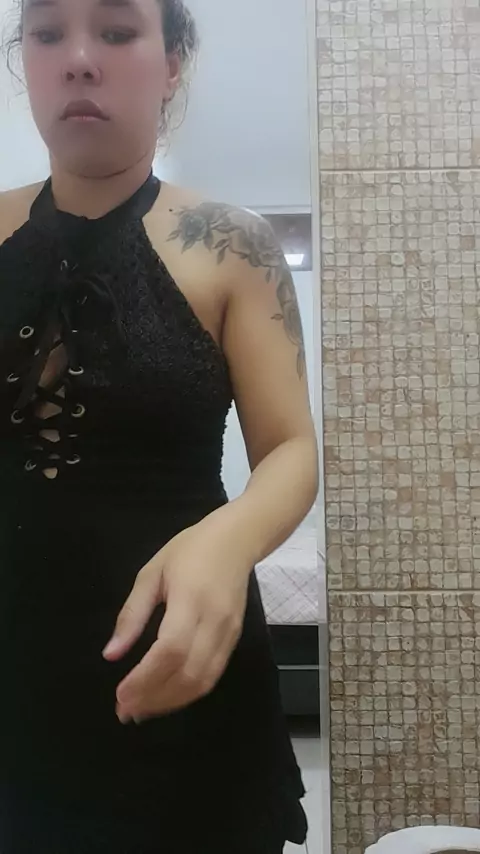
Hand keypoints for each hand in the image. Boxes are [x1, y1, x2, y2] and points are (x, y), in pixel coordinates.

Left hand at [103, 515, 251, 721]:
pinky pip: (212, 676)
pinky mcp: (234, 640)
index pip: (170, 649)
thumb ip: (132, 614)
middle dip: (154, 698)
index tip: (120, 694)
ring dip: (170, 702)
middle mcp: (214, 621)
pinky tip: (166, 696)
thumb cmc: (190, 550)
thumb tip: (111, 654)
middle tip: (125, 710)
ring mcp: (228, 633)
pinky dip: (187, 693)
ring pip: (202, 681)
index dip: (145, 678)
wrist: (237, 540)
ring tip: (141, 709)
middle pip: (187, 673)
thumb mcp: (151, 573)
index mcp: (190, 599)